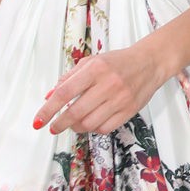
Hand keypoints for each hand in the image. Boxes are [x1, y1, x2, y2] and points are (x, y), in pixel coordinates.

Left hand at [34, 47, 163, 135]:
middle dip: (59, 123)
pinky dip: (93, 128)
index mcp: (95, 69)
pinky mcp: (129, 111)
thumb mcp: (91, 62)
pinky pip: (105, 128)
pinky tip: (90, 122)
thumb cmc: (118, 62)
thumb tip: (49, 96)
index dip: (49, 109)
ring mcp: (120, 99)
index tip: (39, 120)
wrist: (149, 64)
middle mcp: (108, 84)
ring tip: (73, 123)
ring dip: (76, 127)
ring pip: (89, 123)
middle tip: (53, 127)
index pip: (65, 92)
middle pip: (75, 112)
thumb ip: (69, 78)